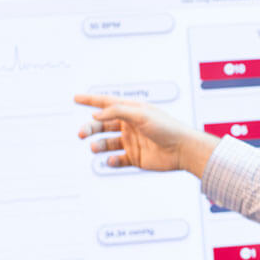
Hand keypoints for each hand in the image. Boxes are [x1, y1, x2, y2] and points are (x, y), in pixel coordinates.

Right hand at [75, 94, 218, 176]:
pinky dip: (111, 161)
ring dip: (99, 145)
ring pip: (107, 143)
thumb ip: (117, 112)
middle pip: (103, 124)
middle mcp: (130, 126)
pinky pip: (118, 160)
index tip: (76, 98)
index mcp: (132, 111)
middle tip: (81, 132)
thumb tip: (97, 114)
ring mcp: (132, 142)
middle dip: (90, 127)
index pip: (108, 103)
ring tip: (96, 147)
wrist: (182, 150)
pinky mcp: (135, 158)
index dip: (91, 100)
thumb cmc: (167, 128)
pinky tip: (112, 160)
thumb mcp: (141, 114)